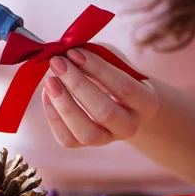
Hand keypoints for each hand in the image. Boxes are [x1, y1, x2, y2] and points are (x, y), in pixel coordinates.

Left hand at [41, 46, 158, 147]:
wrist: (117, 103)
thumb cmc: (112, 75)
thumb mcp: (112, 60)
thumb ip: (95, 54)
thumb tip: (66, 49)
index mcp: (146, 103)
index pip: (124, 87)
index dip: (98, 69)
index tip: (74, 52)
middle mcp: (130, 126)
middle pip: (104, 112)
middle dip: (77, 85)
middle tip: (57, 63)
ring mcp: (107, 139)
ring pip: (86, 133)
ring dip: (64, 104)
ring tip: (50, 80)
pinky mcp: (84, 145)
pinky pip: (67, 139)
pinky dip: (53, 116)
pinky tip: (47, 94)